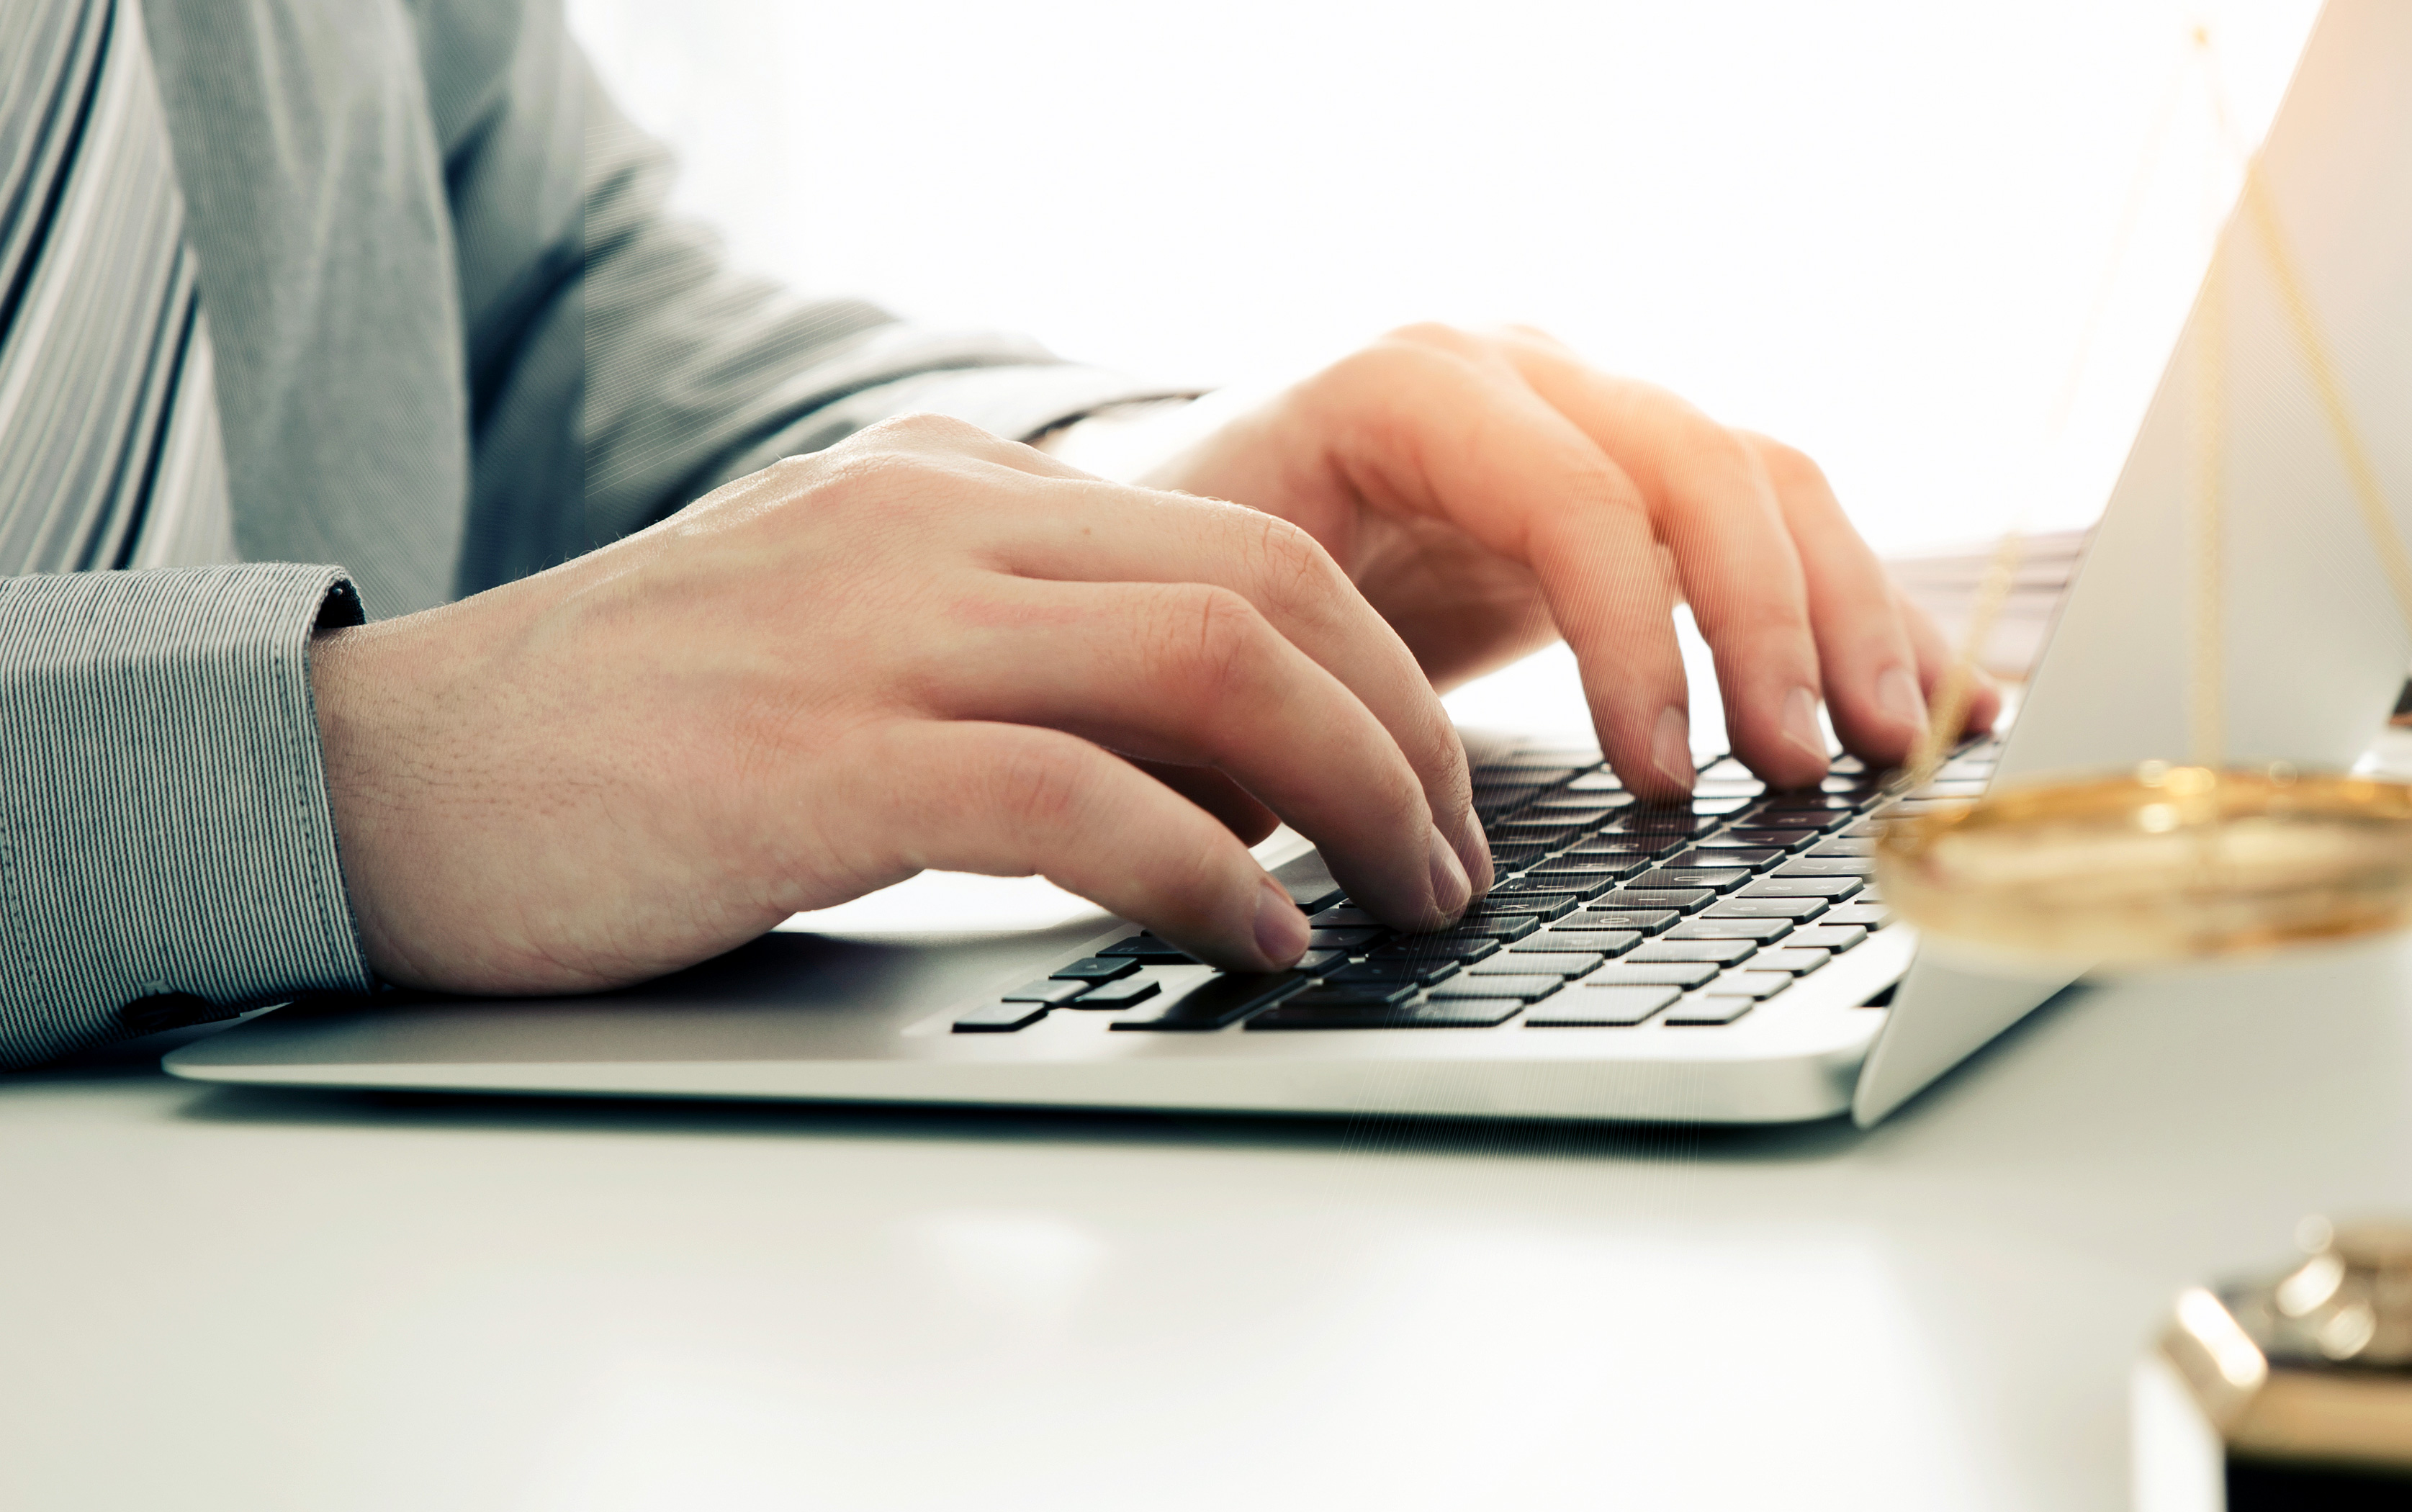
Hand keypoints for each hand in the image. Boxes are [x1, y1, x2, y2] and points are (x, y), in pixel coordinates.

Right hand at [310, 415, 1491, 992]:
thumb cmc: (629, 741)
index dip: (1376, 667)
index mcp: (945, 485)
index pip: (1239, 541)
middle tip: (1455, 855)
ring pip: (1207, 668)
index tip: (1430, 780)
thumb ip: (1010, 652)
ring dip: (1351, 796)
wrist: (378, 778)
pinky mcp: (815, 762)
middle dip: (1404, 731)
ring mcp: (871, 631)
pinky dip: (1204, 874)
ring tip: (1405, 899)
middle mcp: (927, 524)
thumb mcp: (844, 633)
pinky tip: (1257, 939)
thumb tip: (1214, 761)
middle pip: (1263, 590)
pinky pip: (1076, 799)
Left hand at [1131, 324, 1999, 797]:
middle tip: (1809, 769)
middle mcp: (1523, 370)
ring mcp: (1597, 412)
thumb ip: (1308, 709)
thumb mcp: (1209, 633)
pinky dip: (1863, 612)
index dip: (1640, 636)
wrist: (1164, 534)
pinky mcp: (1644, 483)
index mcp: (1407, 388)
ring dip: (1848, 617)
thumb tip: (1421, 849)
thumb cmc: (1175, 597)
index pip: (1577, 493)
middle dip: (1778, 624)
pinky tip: (1940, 698)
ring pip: (1769, 483)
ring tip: (1896, 746)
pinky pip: (1781, 525)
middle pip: (1706, 465)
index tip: (1665, 781)